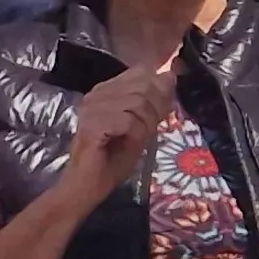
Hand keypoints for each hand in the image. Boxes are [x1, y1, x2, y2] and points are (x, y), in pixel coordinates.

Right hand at [61, 58, 176, 206]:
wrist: (88, 186)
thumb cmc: (111, 160)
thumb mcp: (140, 127)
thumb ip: (153, 103)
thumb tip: (170, 76)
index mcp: (106, 90)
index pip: (140, 72)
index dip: (158, 89)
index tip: (161, 111)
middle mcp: (97, 94)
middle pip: (143, 85)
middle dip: (155, 109)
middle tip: (148, 131)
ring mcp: (93, 107)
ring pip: (138, 102)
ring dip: (146, 124)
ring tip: (137, 139)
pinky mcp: (93, 123)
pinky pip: (129, 120)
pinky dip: (137, 134)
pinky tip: (129, 144)